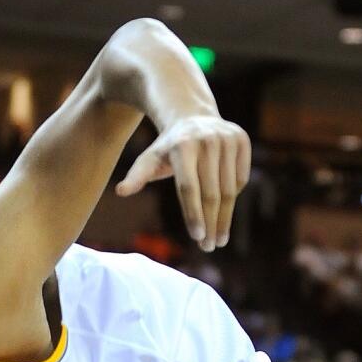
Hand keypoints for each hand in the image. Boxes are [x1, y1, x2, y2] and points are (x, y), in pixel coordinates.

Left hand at [115, 114, 249, 252]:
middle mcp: (207, 140)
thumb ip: (137, 176)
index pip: (188, 188)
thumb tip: (120, 191)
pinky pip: (240, 178)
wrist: (192, 114)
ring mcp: (227, 138)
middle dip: (210, 224)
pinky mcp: (242, 140)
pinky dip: (233, 196)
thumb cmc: (168, 146)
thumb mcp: (150, 159)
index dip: (193, 214)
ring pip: (229, 189)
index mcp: (182, 146)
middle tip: (209, 247)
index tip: (197, 237)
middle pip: (211, 193)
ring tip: (219, 239)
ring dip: (225, 219)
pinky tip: (225, 210)